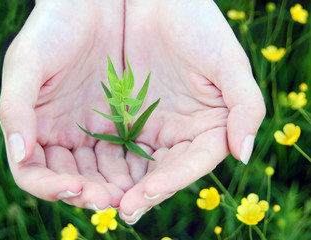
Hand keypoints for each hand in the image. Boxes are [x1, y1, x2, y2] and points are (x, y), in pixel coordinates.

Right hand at [0, 0, 130, 209]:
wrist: (92, 5)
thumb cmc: (53, 28)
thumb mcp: (28, 63)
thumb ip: (16, 109)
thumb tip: (19, 154)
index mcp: (34, 127)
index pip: (34, 172)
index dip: (50, 187)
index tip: (73, 188)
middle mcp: (61, 135)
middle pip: (70, 178)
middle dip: (87, 193)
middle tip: (109, 200)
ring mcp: (89, 131)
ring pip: (98, 172)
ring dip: (111, 186)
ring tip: (128, 194)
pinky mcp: (116, 122)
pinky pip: (122, 153)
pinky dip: (129, 167)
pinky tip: (143, 173)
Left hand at [118, 0, 264, 223]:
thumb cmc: (195, 23)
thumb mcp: (226, 60)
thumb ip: (245, 106)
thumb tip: (244, 154)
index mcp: (205, 126)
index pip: (191, 163)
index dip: (171, 182)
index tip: (145, 195)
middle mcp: (176, 133)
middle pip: (160, 173)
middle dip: (141, 192)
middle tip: (121, 209)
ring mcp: (146, 126)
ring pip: (133, 166)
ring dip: (117, 184)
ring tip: (99, 198)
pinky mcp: (119, 117)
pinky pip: (108, 146)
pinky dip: (99, 163)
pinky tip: (86, 174)